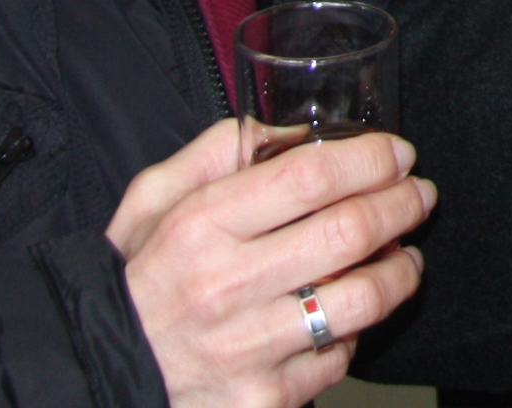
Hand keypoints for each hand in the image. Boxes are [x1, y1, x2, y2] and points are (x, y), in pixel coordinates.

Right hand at [107, 118, 435, 407]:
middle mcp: (224, 288)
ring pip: (361, 300)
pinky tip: (348, 316)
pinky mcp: (261, 401)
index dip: (369, 159)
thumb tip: (290, 130)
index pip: (310, 177)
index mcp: (199, 228)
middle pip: (349, 232)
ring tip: (405, 257)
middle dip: (402, 205)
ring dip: (400, 271)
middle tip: (418, 195)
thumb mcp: (151, 201)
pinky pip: (336, 360)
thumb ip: (216, 153)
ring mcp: (246, 350)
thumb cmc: (135, 279)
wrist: (93, 371)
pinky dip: (354, 334)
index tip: (397, 153)